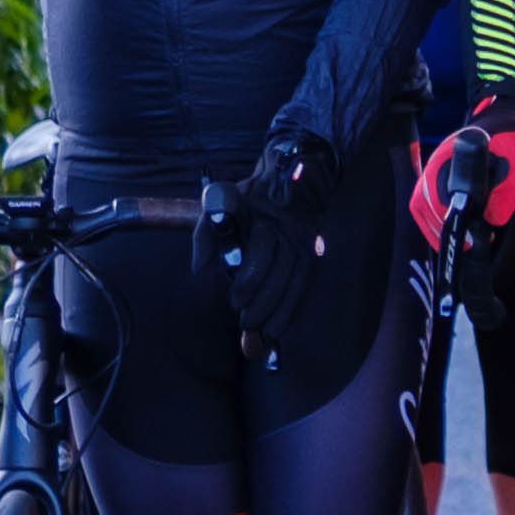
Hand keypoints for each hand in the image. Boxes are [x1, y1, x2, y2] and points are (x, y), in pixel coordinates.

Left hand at [216, 130, 333, 350]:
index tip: (235, 302)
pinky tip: (281, 328)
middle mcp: (292, 231)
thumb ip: (206, 235)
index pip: (261, 253)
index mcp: (266, 217)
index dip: (249, 282)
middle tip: (246, 325)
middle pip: (280, 275)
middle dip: (263, 305)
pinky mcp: (315, 254)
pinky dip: (293, 309)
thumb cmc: (247, 196)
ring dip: (280, 313)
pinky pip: (305, 286)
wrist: (292, 178)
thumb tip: (199, 269)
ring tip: (263, 336)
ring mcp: (307, 243)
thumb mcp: (219, 204)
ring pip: (295, 284)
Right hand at [413, 93, 514, 241]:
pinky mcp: (440, 172)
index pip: (438, 199)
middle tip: (464, 247)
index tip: (467, 240)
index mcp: (453, 158)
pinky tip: (452, 229)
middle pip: (423, 205)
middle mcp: (437, 163)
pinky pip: (427, 199)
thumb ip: (506, 194)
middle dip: (440, 230)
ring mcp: (436, 167)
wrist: (512, 117)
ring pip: (422, 204)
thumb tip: (491, 221)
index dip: (450, 224)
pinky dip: (435, 217)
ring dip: (435, 226)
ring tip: (458, 243)